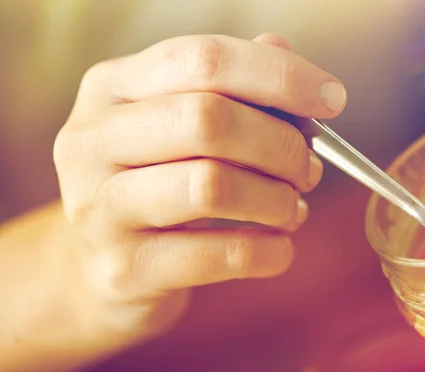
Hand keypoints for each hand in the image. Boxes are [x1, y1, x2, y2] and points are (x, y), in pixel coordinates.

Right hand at [53, 33, 345, 340]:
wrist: (101, 267)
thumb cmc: (153, 183)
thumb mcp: (175, 123)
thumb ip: (226, 84)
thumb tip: (280, 50)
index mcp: (112, 88)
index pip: (204, 60)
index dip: (279, 76)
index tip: (331, 99)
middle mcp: (93, 142)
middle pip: (209, 120)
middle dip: (282, 144)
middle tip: (308, 168)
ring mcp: (101, 208)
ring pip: (212, 186)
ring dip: (277, 199)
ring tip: (291, 207)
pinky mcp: (123, 269)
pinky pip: (219, 254)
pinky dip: (269, 250)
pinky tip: (279, 247)